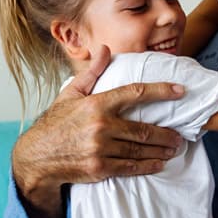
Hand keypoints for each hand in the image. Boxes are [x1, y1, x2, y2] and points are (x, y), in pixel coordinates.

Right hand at [12, 47, 185, 217]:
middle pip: (144, 129)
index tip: (180, 90)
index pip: (136, 93)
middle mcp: (100, 126)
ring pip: (140, 149)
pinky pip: (130, 167)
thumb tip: (106, 49)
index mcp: (96, 104)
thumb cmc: (56, 123)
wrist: (36, 156)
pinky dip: (148, 166)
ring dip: (161, 150)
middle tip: (181, 135)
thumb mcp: (70, 94)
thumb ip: (92, 73)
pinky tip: (159, 163)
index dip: (162, 91)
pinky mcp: (99, 168)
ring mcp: (100, 149)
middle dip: (167, 133)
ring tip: (175, 149)